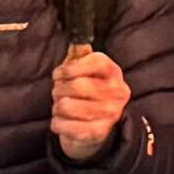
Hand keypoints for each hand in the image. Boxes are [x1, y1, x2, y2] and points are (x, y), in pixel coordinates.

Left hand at [49, 47, 133, 161]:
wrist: (98, 130)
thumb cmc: (87, 95)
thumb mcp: (86, 71)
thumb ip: (80, 55)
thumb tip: (76, 41)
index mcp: (114, 73)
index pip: (96, 62)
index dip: (71, 67)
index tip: (59, 74)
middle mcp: (117, 92)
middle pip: (77, 85)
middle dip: (59, 89)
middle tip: (58, 93)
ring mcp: (110, 114)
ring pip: (67, 106)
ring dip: (57, 107)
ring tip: (61, 108)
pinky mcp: (97, 133)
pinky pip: (64, 125)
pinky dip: (57, 123)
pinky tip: (61, 121)